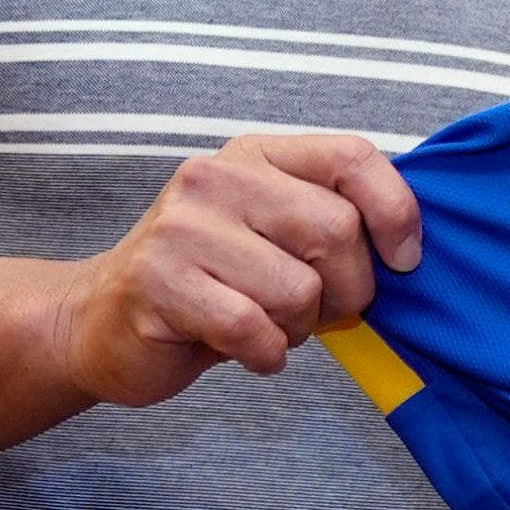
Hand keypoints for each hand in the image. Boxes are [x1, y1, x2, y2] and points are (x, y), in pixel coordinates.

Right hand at [49, 135, 421, 407]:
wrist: (99, 322)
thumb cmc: (210, 283)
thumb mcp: (272, 233)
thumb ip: (329, 220)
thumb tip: (410, 247)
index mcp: (256, 155)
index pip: (353, 157)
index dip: (396, 212)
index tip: (404, 262)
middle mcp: (216, 178)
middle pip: (336, 231)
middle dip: (347, 291)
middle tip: (318, 313)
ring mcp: (181, 228)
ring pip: (297, 288)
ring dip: (299, 329)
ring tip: (267, 326)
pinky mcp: (157, 283)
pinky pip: (253, 329)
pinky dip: (266, 354)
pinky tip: (247, 350)